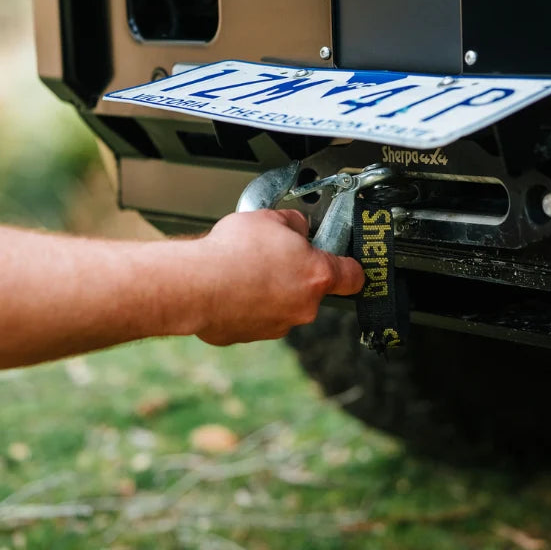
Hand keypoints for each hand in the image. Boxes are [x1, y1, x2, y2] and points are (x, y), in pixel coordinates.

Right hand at [189, 209, 363, 345]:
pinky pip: (255, 316)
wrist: (193, 286)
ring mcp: (277, 325)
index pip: (354, 277)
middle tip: (274, 255)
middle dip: (296, 273)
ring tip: (245, 269)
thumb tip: (297, 228)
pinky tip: (231, 286)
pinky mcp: (250, 336)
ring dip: (270, 289)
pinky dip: (247, 303)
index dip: (350, 267)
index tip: (346, 263)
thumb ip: (294, 224)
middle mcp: (303, 306)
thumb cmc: (231, 253)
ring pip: (283, 303)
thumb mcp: (271, 218)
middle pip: (312, 289)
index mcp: (317, 276)